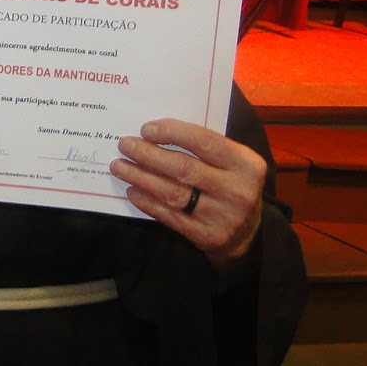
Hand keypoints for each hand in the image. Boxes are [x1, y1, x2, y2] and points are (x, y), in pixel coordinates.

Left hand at [111, 119, 265, 269]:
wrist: (247, 234)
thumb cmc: (232, 186)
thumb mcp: (233, 163)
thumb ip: (206, 147)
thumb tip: (158, 131)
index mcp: (247, 164)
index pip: (204, 142)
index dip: (172, 133)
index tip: (146, 129)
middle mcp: (237, 190)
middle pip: (183, 168)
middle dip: (148, 154)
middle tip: (125, 145)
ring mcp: (222, 215)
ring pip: (173, 193)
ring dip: (141, 177)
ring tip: (120, 166)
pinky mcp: (207, 236)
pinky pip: (170, 216)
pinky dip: (148, 202)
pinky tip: (133, 191)